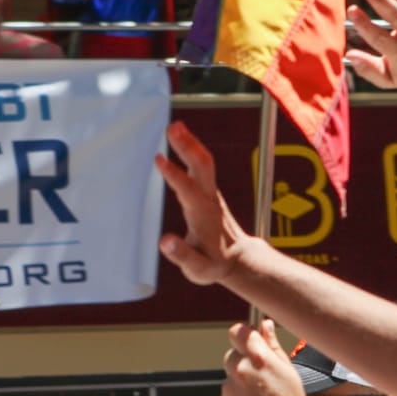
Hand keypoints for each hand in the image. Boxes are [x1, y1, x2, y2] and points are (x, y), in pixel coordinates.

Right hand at [155, 122, 257, 285]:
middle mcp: (209, 200)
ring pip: (203, 162)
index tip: (160, 160)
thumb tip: (164, 241)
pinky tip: (180, 137)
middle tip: (173, 127)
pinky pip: (201, 165)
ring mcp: (210, 193)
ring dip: (190, 143)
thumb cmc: (213, 265)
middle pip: (201, 167)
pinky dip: (191, 149)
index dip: (175, 175)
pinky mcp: (208, 191)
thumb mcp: (198, 270)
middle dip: (188, 146)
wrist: (236, 259)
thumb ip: (182, 256)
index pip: (188, 191)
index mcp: (203, 216)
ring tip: (174, 125)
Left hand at [215, 319, 309, 395]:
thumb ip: (272, 346)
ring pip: (230, 380)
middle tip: (261, 379)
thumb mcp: (288, 372)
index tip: (250, 341)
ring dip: (242, 387)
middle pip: (232, 356)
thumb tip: (265, 326)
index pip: (238, 331)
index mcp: (258, 359)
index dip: (244, 335)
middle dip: (242, 363)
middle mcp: (239, 372)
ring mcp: (227, 391)